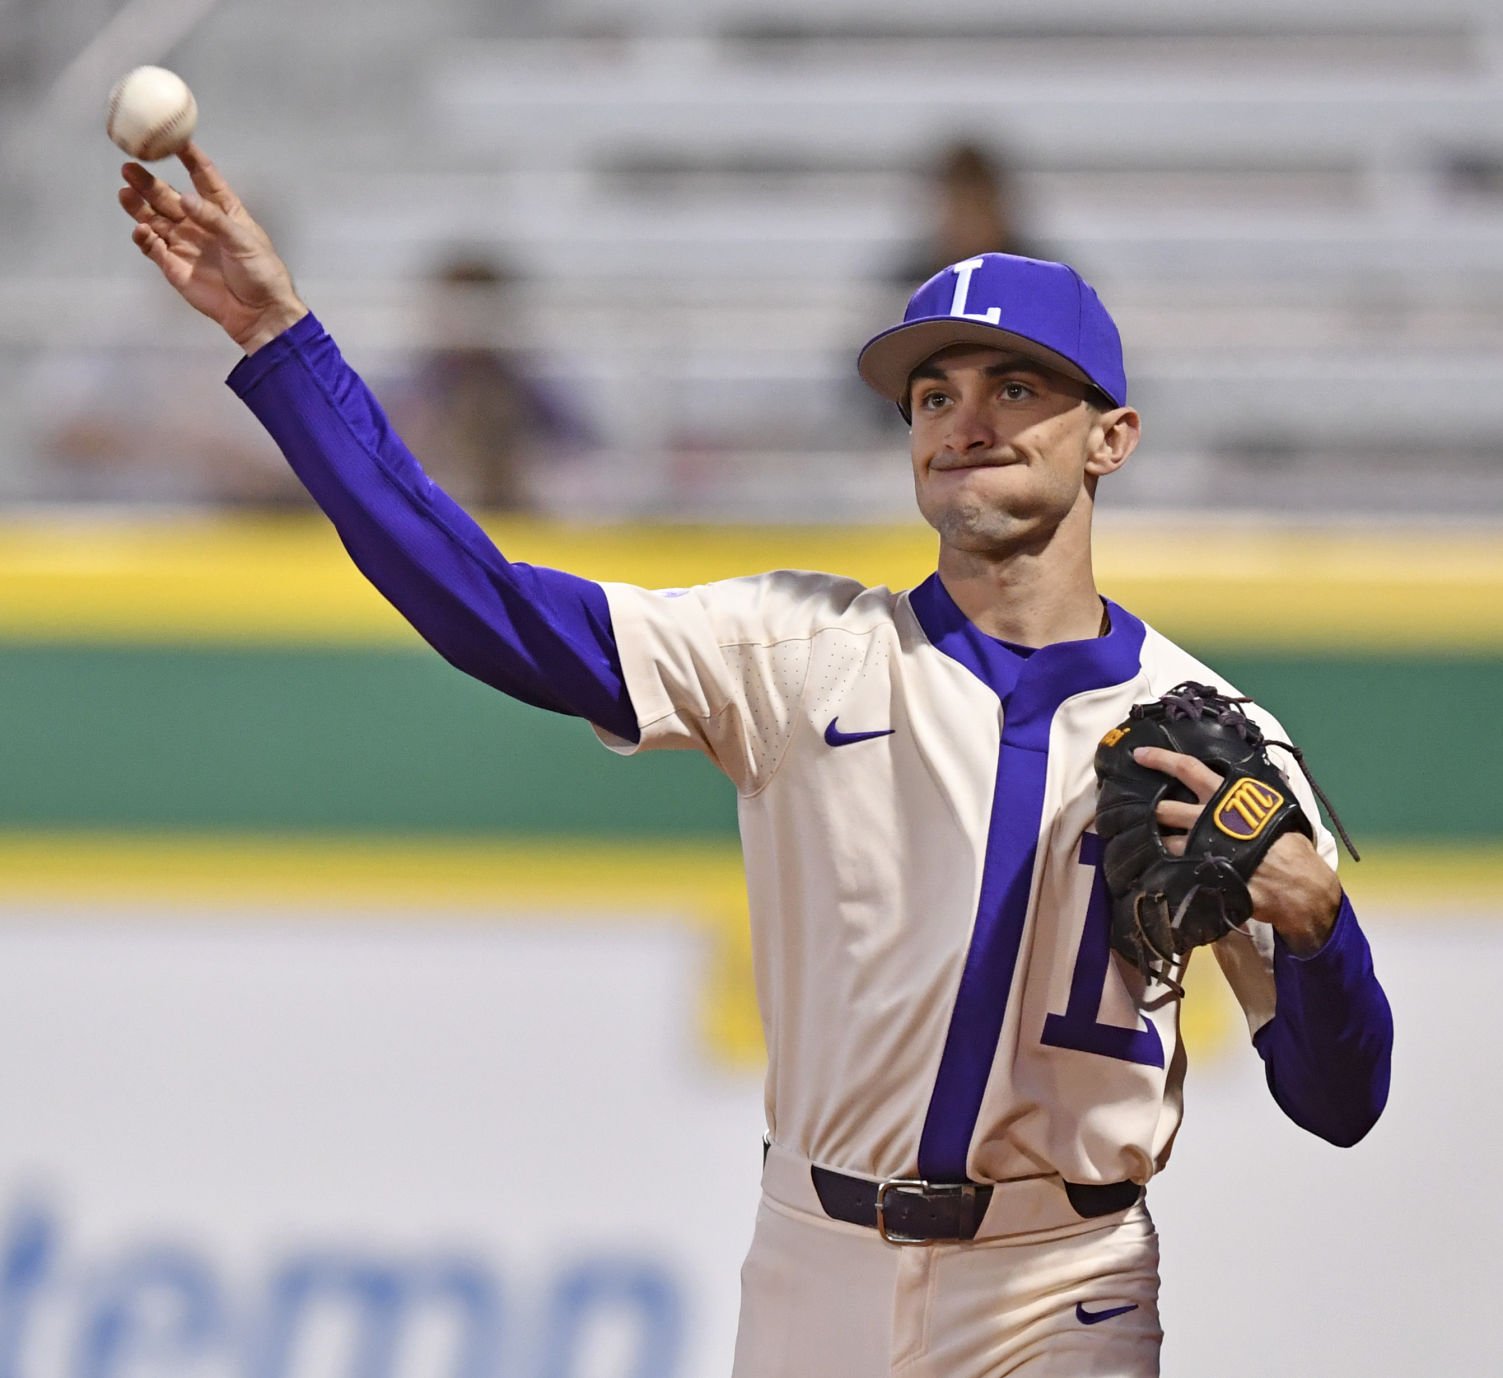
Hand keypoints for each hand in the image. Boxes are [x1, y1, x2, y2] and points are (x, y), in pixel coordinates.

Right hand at [118, 142, 307, 353]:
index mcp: (223, 211)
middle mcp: (199, 223)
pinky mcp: (174, 266)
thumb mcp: (244, 241)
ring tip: (125, 192)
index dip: (190, 158)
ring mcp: (185, 244)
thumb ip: (214, 219)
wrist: (258, 313)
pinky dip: (145, 238)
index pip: (204, 178)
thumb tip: (184, 199)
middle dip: (148, 182)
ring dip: (139, 206)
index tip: (173, 138)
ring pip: (154, 219)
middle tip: (129, 167)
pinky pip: (153, 247)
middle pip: (168, 197)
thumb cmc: (261, 273)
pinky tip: (142, 231)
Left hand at [1132, 745, 1341, 955]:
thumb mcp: (1273, 807)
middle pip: (1164, 808)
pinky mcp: (1199, 872)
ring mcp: (1200, 847)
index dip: (1161, 760)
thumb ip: (1253, 791)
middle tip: (1144, 810)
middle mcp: (1207, 819)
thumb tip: (1246, 772)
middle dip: (1151, 809)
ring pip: (1164, 840)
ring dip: (1155, 841)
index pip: (1187, 769)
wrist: (1297, 884)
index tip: (1139, 755)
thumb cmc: (1287, 843)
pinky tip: (1159, 870)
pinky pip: (1173, 869)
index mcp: (1225, 797)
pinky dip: (1164, 868)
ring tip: (1150, 843)